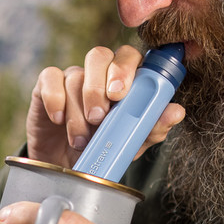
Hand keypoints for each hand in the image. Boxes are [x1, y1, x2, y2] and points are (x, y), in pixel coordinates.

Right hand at [26, 44, 185, 167]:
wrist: (68, 168)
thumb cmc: (103, 149)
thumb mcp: (130, 144)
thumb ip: (153, 127)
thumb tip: (177, 112)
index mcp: (123, 80)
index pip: (129, 56)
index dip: (125, 69)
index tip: (120, 94)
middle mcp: (98, 73)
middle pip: (99, 54)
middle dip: (98, 85)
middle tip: (99, 116)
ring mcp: (72, 77)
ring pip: (74, 76)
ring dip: (77, 111)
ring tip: (81, 139)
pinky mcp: (46, 86)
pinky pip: (49, 78)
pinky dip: (54, 100)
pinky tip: (58, 120)